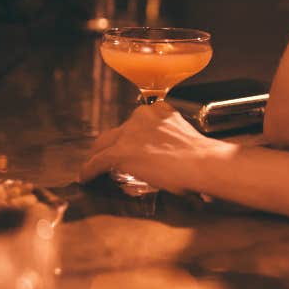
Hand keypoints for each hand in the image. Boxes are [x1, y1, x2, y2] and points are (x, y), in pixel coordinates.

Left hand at [79, 101, 230, 193]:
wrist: (202, 163)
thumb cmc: (202, 157)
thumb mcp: (185, 136)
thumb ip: (170, 139)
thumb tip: (168, 157)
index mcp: (159, 110)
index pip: (137, 123)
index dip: (131, 137)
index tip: (133, 147)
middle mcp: (141, 116)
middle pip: (117, 132)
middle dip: (111, 145)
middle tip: (108, 158)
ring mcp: (129, 134)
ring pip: (104, 145)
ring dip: (99, 157)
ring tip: (92, 168)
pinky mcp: (120, 153)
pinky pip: (97, 162)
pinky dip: (89, 171)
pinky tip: (85, 178)